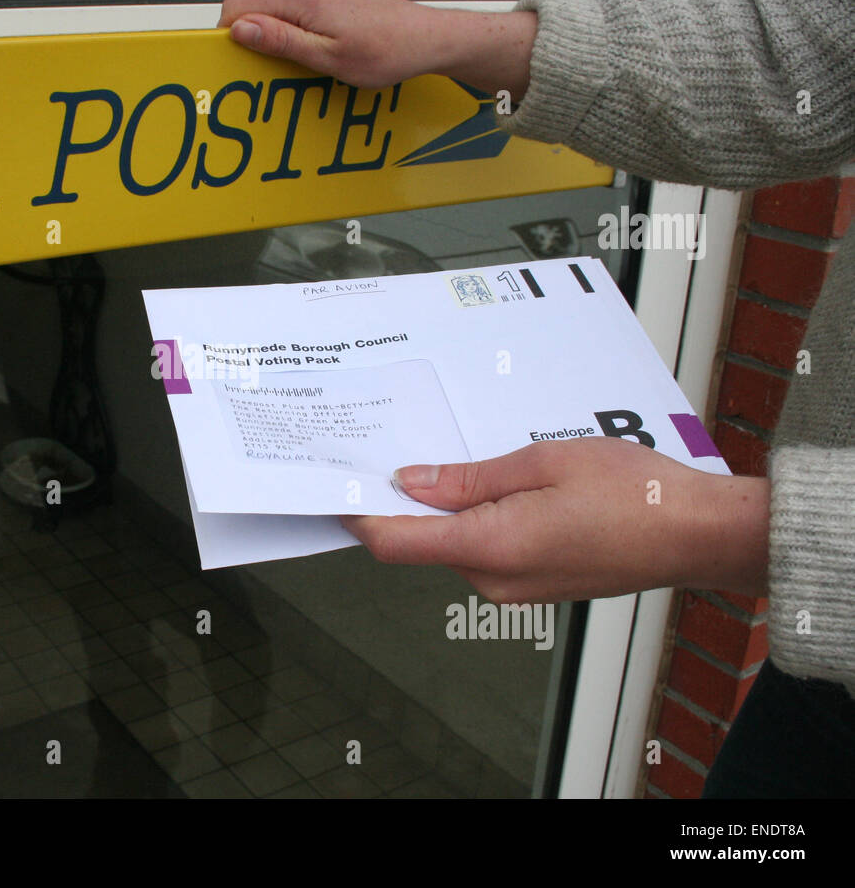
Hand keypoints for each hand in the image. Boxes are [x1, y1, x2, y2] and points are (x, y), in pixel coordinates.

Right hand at [217, 0, 536, 96]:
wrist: (427, 39)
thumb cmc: (386, 52)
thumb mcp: (327, 58)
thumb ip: (281, 41)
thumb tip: (241, 29)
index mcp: (301, 1)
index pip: (237, 8)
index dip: (227, 36)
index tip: (228, 61)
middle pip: (256, 11)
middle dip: (253, 42)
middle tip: (263, 74)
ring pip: (278, 14)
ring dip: (277, 41)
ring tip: (294, 70)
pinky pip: (300, 16)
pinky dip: (298, 36)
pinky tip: (314, 58)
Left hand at [341, 436, 769, 602]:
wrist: (699, 534)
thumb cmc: (635, 494)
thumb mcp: (541, 463)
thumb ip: (468, 478)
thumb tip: (413, 482)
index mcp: (490, 547)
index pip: (396, 543)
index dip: (360, 517)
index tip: (338, 489)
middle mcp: (496, 580)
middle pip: (424, 542)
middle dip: (409, 500)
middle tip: (402, 448)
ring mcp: (518, 590)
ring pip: (458, 544)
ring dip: (451, 507)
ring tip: (471, 458)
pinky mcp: (537, 586)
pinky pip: (490, 551)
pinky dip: (481, 521)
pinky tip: (504, 486)